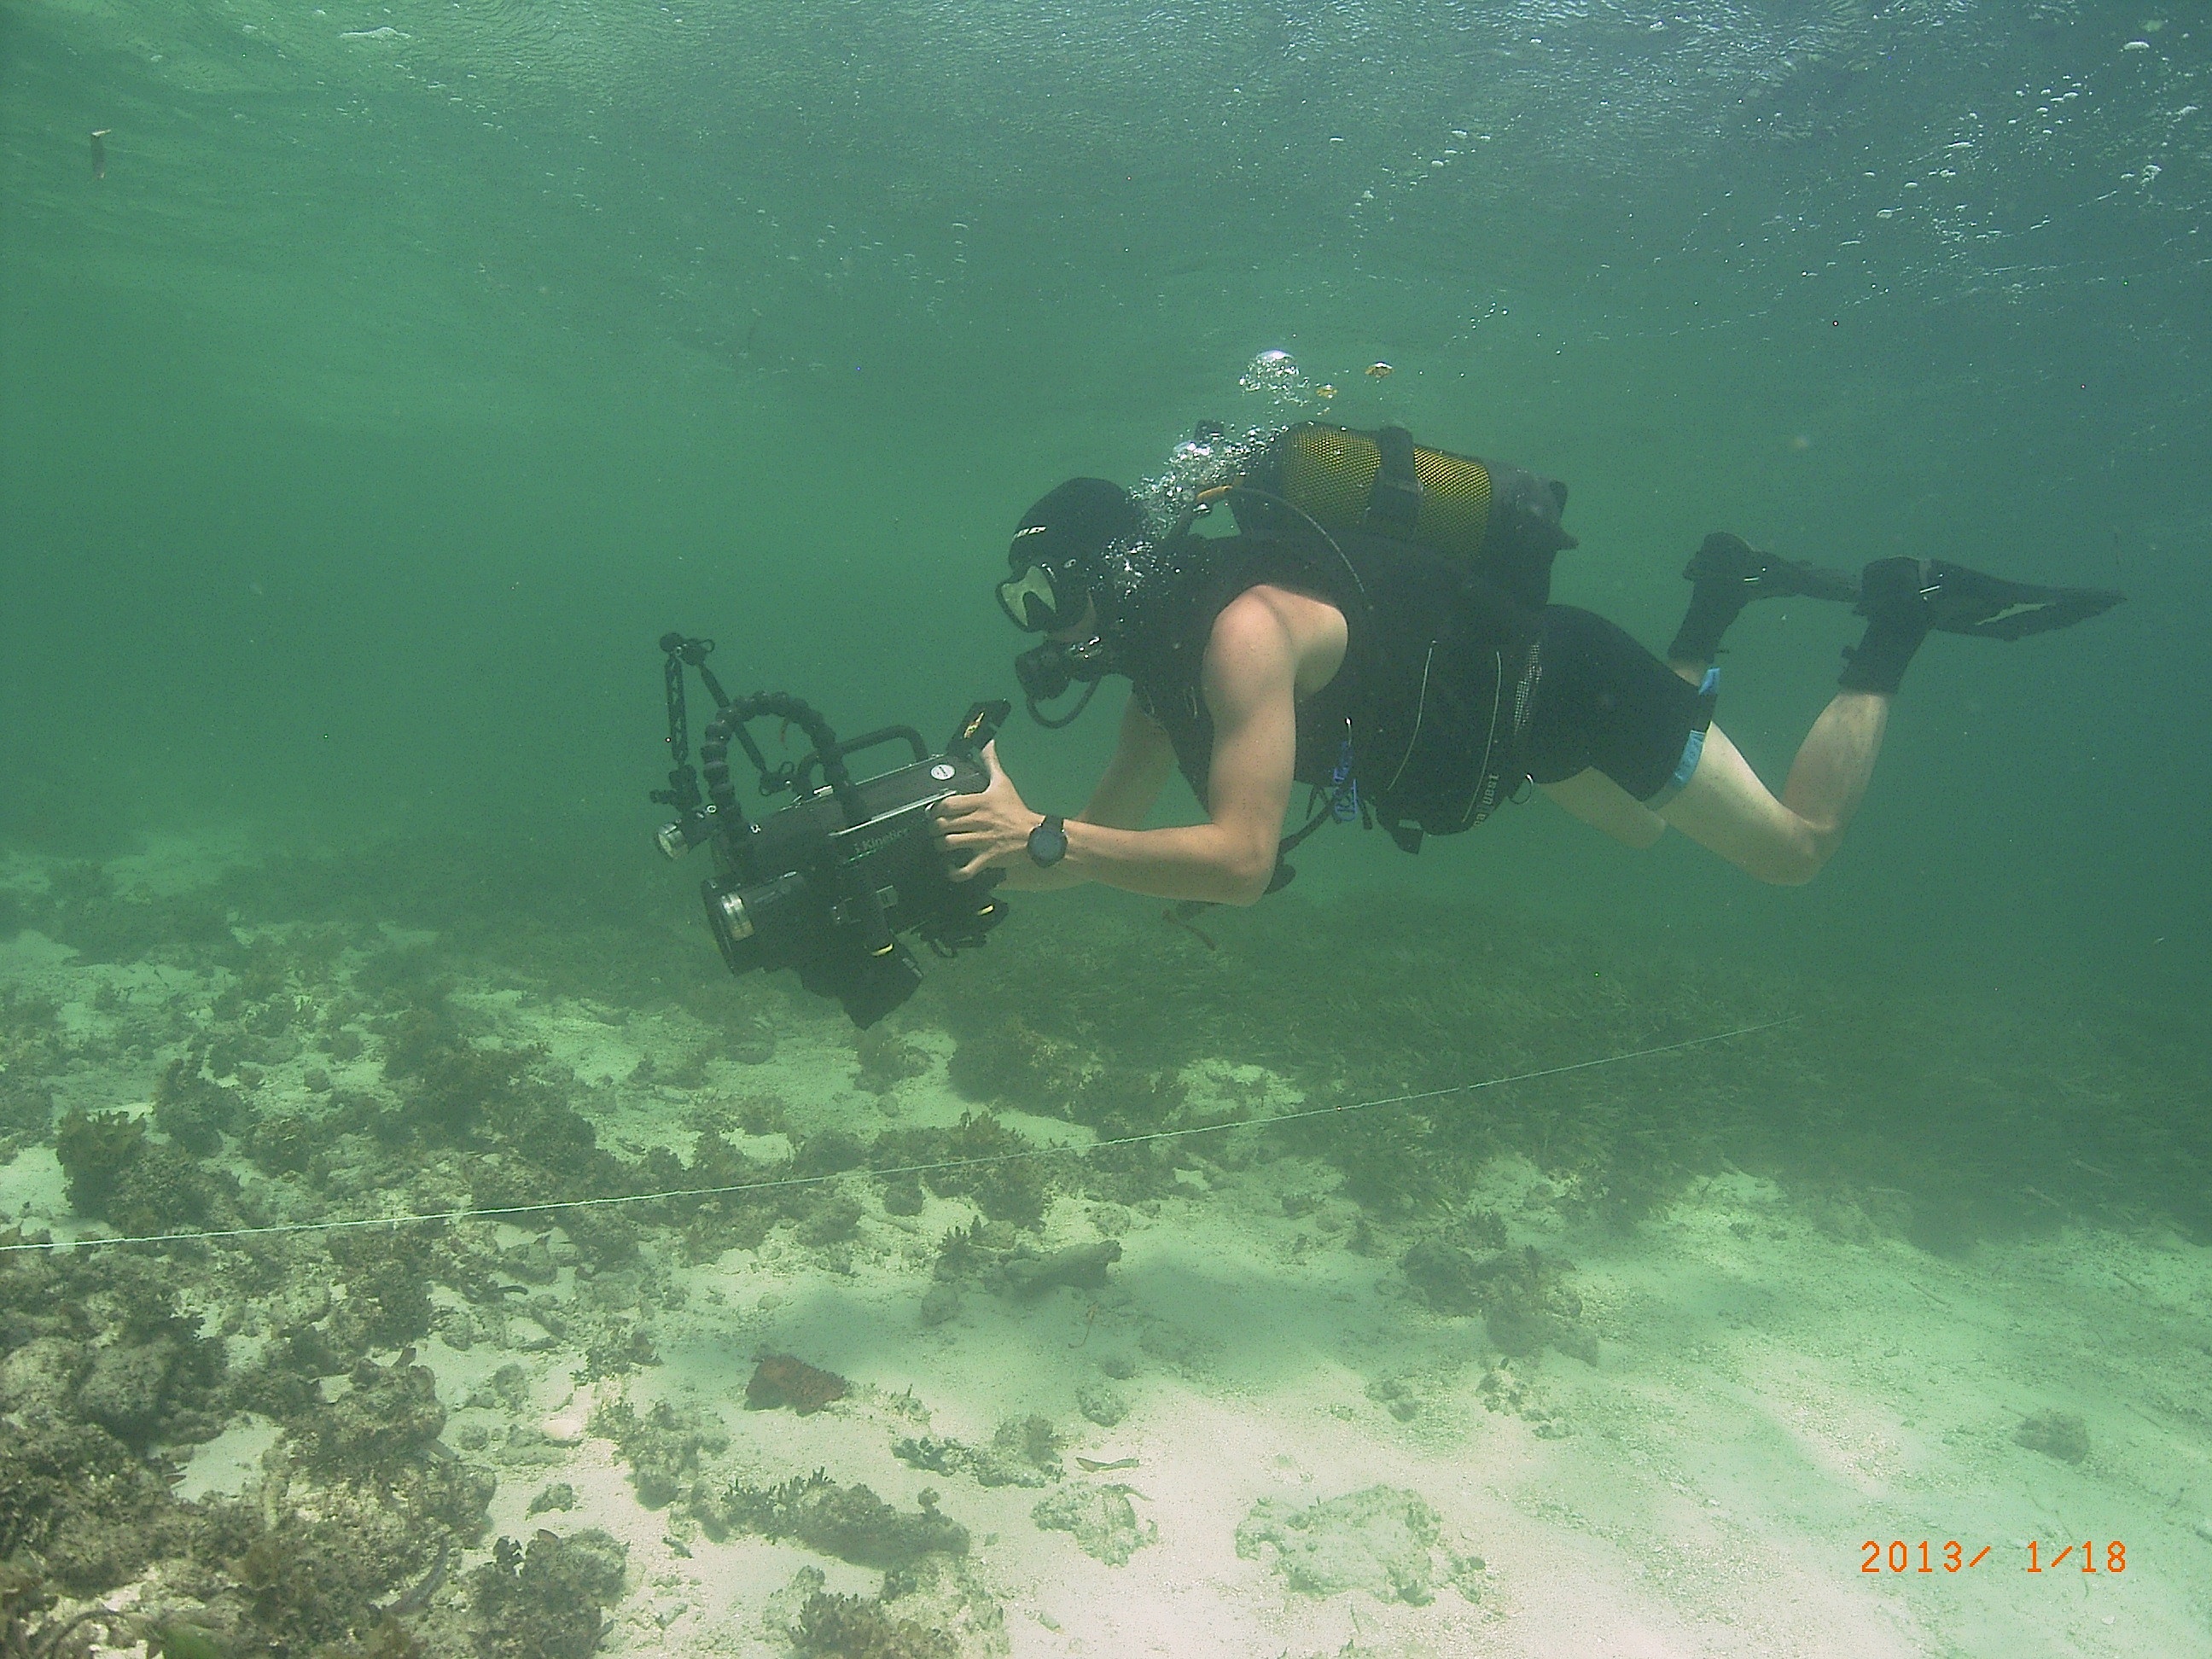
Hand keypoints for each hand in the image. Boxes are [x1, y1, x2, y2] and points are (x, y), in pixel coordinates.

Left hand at [931, 741, 1041, 880]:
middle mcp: (979, 821)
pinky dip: (954, 872)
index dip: (936, 810)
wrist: (1036, 836)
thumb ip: (991, 763)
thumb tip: (987, 745)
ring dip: (941, 847)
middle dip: (935, 829)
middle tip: (936, 830)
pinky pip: (965, 869)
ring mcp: (982, 841)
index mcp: (980, 802)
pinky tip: (950, 868)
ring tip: (942, 846)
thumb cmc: (1017, 812)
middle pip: (943, 825)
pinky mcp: (987, 858)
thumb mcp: (1003, 784)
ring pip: (949, 845)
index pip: (947, 804)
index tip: (934, 813)